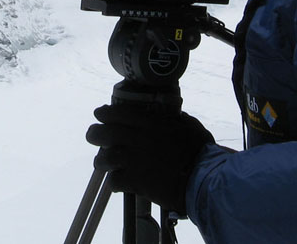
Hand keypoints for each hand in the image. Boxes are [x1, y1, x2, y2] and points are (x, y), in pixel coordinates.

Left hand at [85, 104, 214, 216]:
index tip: (99, 113)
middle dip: (95, 134)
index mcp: (151, 123)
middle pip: (105, 133)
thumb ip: (175, 119)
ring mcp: (135, 161)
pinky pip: (115, 181)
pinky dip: (114, 183)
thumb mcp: (188, 125)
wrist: (203, 179)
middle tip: (92, 136)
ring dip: (101, 161)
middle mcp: (138, 139)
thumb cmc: (201, 151)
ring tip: (100, 163)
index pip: (119, 113)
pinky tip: (117, 184)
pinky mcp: (136, 182)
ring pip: (105, 158)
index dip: (105, 113)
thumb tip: (169, 115)